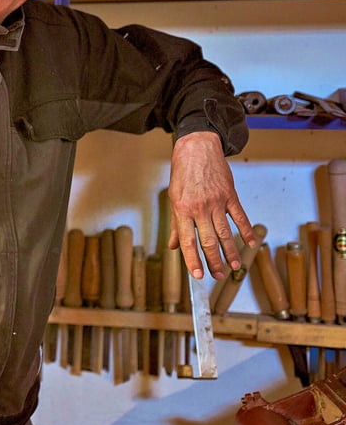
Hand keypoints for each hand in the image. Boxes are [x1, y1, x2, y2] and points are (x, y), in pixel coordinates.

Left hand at [168, 131, 255, 279]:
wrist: (197, 148)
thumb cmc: (183, 174)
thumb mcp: (173, 198)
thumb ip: (175, 224)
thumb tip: (174, 246)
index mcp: (182, 210)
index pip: (188, 241)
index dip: (192, 260)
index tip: (198, 275)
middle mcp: (200, 208)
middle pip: (208, 241)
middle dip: (213, 261)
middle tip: (216, 276)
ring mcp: (217, 202)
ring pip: (225, 233)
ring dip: (230, 252)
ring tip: (233, 267)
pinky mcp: (230, 195)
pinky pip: (240, 216)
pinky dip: (247, 231)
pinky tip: (252, 244)